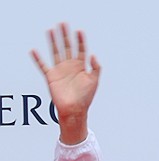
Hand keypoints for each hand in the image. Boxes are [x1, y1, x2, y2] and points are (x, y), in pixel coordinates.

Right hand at [31, 23, 100, 143]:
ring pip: (56, 52)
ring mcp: (60, 70)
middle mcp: (70, 66)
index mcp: (81, 67)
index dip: (81, 41)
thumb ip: (96, 68)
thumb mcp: (94, 82)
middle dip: (66, 36)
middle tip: (63, 24)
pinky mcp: (51, 77)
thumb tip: (93, 55)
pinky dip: (38, 59)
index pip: (81, 50)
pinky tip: (34, 51)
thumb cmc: (85, 98)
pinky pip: (43, 65)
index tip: (80, 31)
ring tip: (51, 30)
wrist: (74, 110)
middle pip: (67, 47)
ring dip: (53, 41)